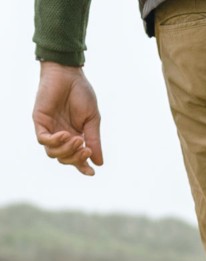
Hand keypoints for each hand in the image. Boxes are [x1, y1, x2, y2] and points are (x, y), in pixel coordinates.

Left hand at [33, 61, 102, 176]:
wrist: (69, 75)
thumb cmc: (82, 94)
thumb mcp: (92, 120)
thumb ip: (93, 140)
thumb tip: (98, 162)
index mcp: (75, 136)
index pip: (76, 157)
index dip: (82, 166)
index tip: (91, 172)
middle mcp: (61, 135)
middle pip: (64, 158)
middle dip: (76, 158)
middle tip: (86, 149)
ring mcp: (50, 129)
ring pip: (53, 153)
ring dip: (66, 150)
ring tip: (77, 140)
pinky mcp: (40, 121)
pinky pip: (43, 140)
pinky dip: (55, 141)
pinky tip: (66, 134)